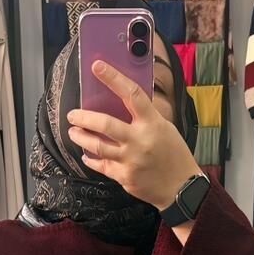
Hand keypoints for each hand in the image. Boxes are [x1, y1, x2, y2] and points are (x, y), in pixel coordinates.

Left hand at [66, 60, 201, 212]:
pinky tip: (86, 154)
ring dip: (82, 138)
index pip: (131, 94)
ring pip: (98, 146)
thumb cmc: (174, 154)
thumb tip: (123, 102)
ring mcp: (130, 160)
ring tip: (73, 132)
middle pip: (105, 124)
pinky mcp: (124, 177)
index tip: (97, 66)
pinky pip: (102, 166)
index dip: (113, 78)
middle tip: (72, 115)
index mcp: (152, 123)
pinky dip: (91, 159)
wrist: (181, 188)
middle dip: (84, 118)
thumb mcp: (165, 128)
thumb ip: (145, 116)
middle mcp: (139, 140)